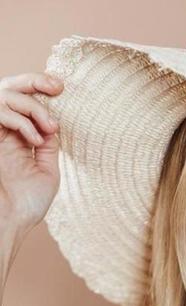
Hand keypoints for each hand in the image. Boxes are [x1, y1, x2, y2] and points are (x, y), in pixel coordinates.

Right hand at [0, 71, 63, 235]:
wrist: (9, 223)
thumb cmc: (26, 205)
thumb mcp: (46, 171)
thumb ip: (48, 146)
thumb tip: (53, 123)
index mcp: (16, 139)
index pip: (24, 103)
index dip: (39, 89)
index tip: (59, 88)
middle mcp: (2, 133)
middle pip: (9, 89)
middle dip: (33, 81)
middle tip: (56, 86)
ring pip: (4, 94)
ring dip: (32, 106)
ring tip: (49, 128)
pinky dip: (20, 120)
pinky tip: (34, 140)